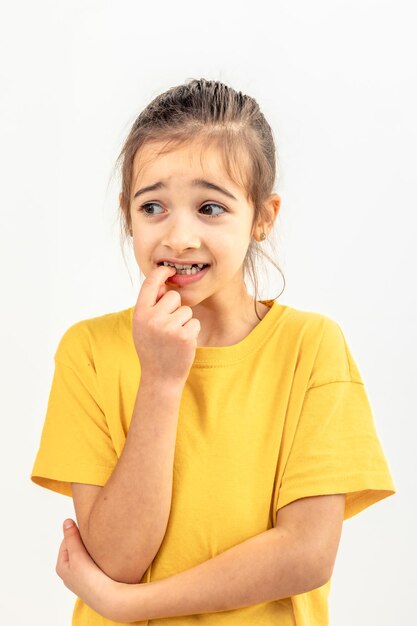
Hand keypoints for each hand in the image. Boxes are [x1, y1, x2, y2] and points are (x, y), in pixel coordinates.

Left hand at [55, 519, 126, 621]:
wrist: (108, 598)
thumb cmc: (89, 579)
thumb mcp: (77, 555)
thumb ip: (71, 537)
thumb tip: (66, 521)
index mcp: (61, 566)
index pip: (66, 541)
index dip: (75, 532)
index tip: (86, 525)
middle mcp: (69, 572)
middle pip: (75, 548)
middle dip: (83, 540)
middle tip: (94, 533)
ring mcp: (81, 576)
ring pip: (84, 555)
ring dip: (90, 548)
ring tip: (99, 544)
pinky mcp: (92, 579)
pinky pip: (92, 562)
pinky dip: (96, 556)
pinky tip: (103, 555)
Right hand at [132, 265, 200, 382]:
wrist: (160, 377)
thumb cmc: (152, 348)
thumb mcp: (143, 326)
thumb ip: (151, 305)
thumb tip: (164, 283)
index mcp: (140, 314)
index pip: (150, 284)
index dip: (161, 273)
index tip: (168, 269)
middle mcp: (153, 319)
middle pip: (174, 296)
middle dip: (176, 308)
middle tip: (168, 327)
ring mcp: (169, 328)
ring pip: (186, 310)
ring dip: (184, 322)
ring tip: (173, 338)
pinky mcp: (184, 336)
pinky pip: (194, 323)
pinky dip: (191, 332)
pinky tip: (181, 345)